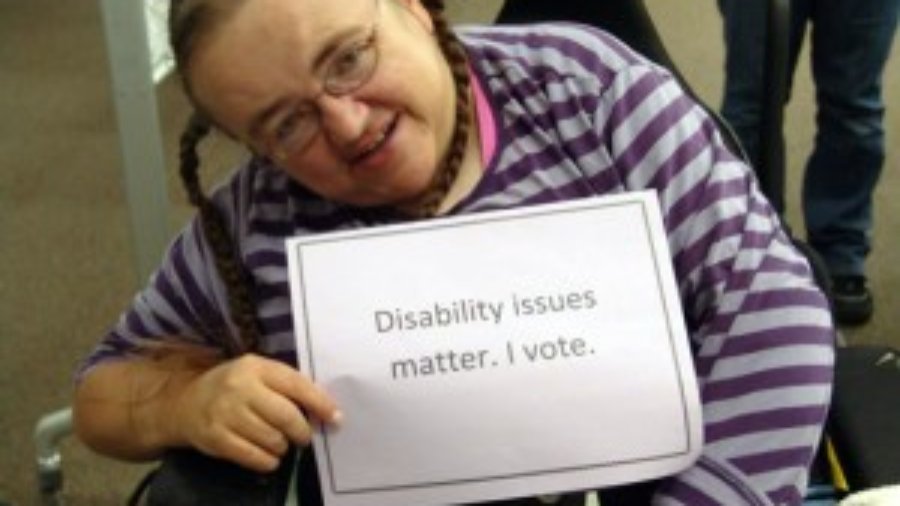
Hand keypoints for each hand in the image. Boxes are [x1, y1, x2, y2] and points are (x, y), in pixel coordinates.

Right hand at [168, 354, 339, 471]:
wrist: (185, 402)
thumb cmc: (234, 387)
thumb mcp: (258, 374)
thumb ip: (288, 386)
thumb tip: (325, 409)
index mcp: (256, 367)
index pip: (296, 385)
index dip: (320, 404)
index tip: (335, 418)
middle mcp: (240, 387)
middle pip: (286, 416)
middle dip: (302, 431)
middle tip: (304, 437)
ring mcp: (226, 414)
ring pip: (273, 439)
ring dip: (283, 446)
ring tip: (280, 442)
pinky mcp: (217, 438)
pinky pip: (255, 457)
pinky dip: (269, 461)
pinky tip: (269, 456)